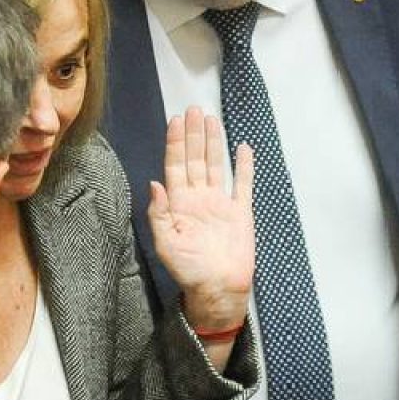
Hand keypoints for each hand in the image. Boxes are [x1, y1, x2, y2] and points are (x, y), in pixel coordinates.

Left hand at [148, 107, 254, 329]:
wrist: (219, 289)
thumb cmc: (189, 271)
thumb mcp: (166, 243)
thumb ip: (159, 213)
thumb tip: (155, 183)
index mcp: (179, 204)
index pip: (175, 166)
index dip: (175, 143)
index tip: (176, 121)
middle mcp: (199, 198)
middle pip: (195, 159)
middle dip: (194, 134)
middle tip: (194, 110)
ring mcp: (220, 203)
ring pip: (215, 165)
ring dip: (213, 143)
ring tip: (211, 120)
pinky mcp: (240, 212)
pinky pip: (242, 184)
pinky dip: (243, 167)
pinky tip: (242, 149)